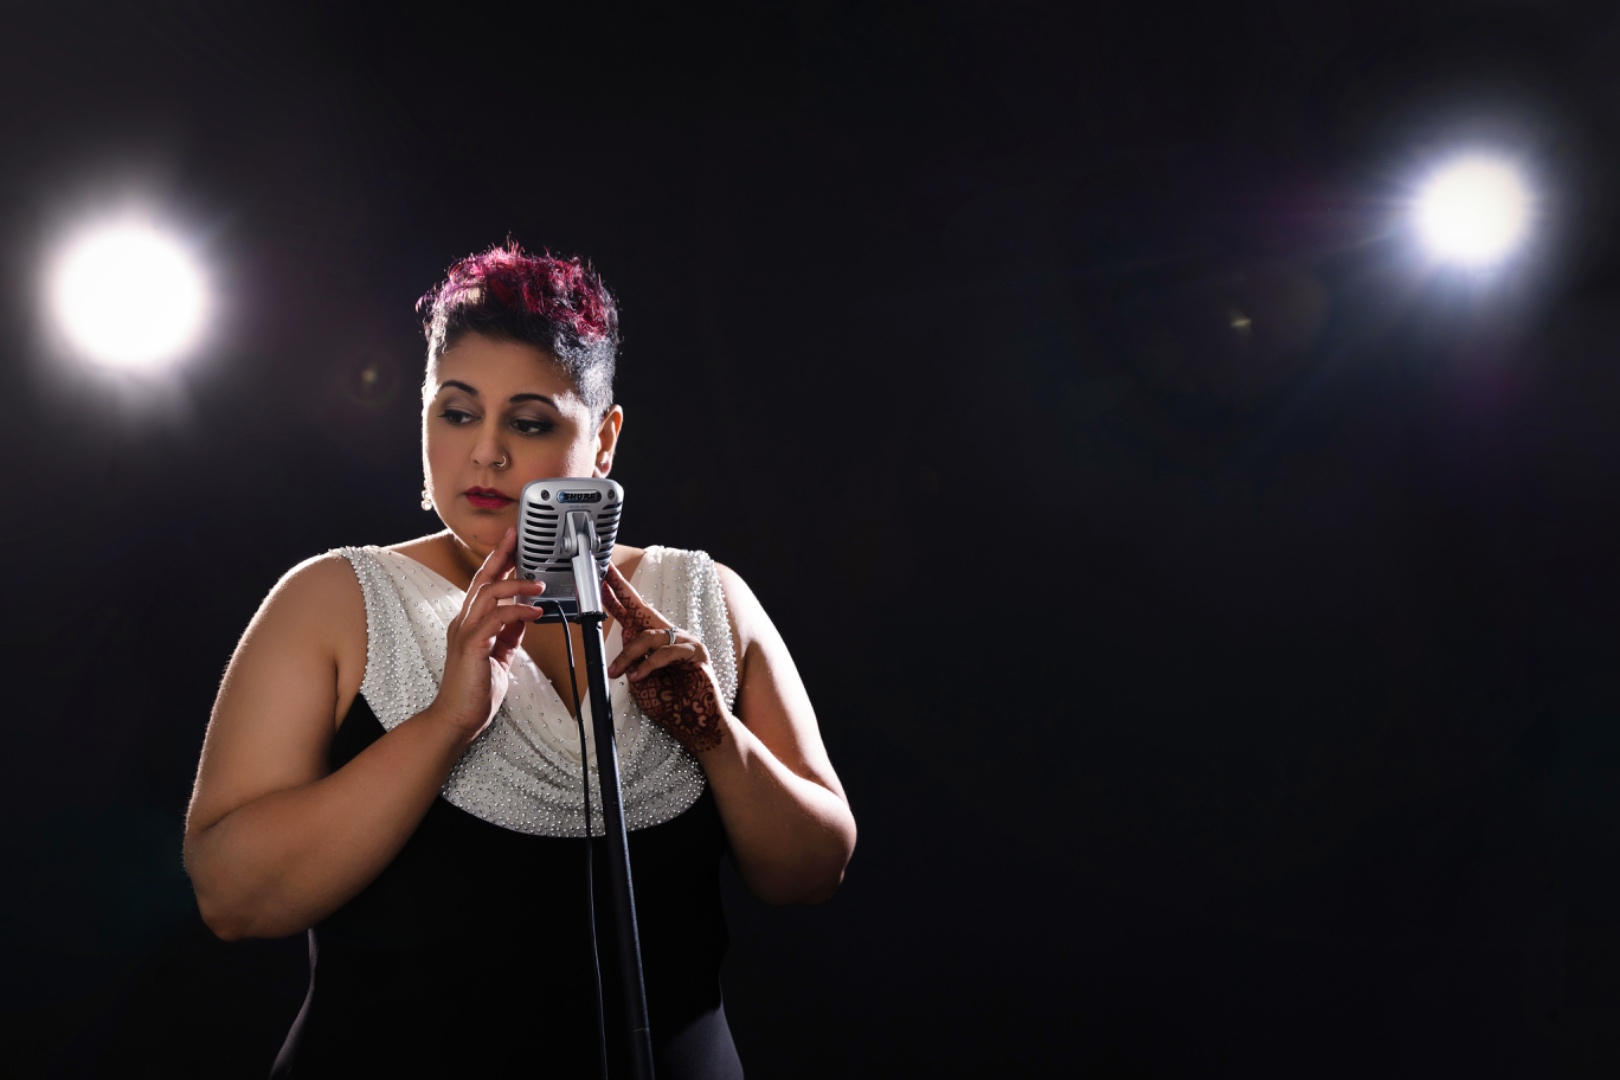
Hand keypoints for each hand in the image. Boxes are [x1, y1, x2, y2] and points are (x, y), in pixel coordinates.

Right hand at [432, 527, 546, 739]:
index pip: (484, 584)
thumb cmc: (474, 691)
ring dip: (516, 584)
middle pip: (482, 579)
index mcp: (469, 623)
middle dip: (501, 555)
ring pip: (487, 593)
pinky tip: (534, 612)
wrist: (457, 719)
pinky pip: (496, 619)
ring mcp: (465, 632)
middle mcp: (464, 622)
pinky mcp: (471, 646)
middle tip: (518, 536)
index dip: (498, 561)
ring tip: (539, 584)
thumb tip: (524, 615)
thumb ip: (508, 633)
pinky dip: (517, 611)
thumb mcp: (499, 655)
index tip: (513, 543)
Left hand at [602, 563, 728, 752]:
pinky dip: (649, 665)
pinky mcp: (696, 653)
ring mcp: (685, 642)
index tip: (601, 581)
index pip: (634, 615)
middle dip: (622, 591)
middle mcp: (671, 637)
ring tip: (618, 673)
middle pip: (643, 608)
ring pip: (649, 635)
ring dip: (628, 655)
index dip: (617, 598)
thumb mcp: (639, 680)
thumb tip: (623, 637)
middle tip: (605, 574)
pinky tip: (639, 677)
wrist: (694, 726)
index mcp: (656, 643)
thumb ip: (632, 658)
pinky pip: (667, 652)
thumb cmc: (670, 706)